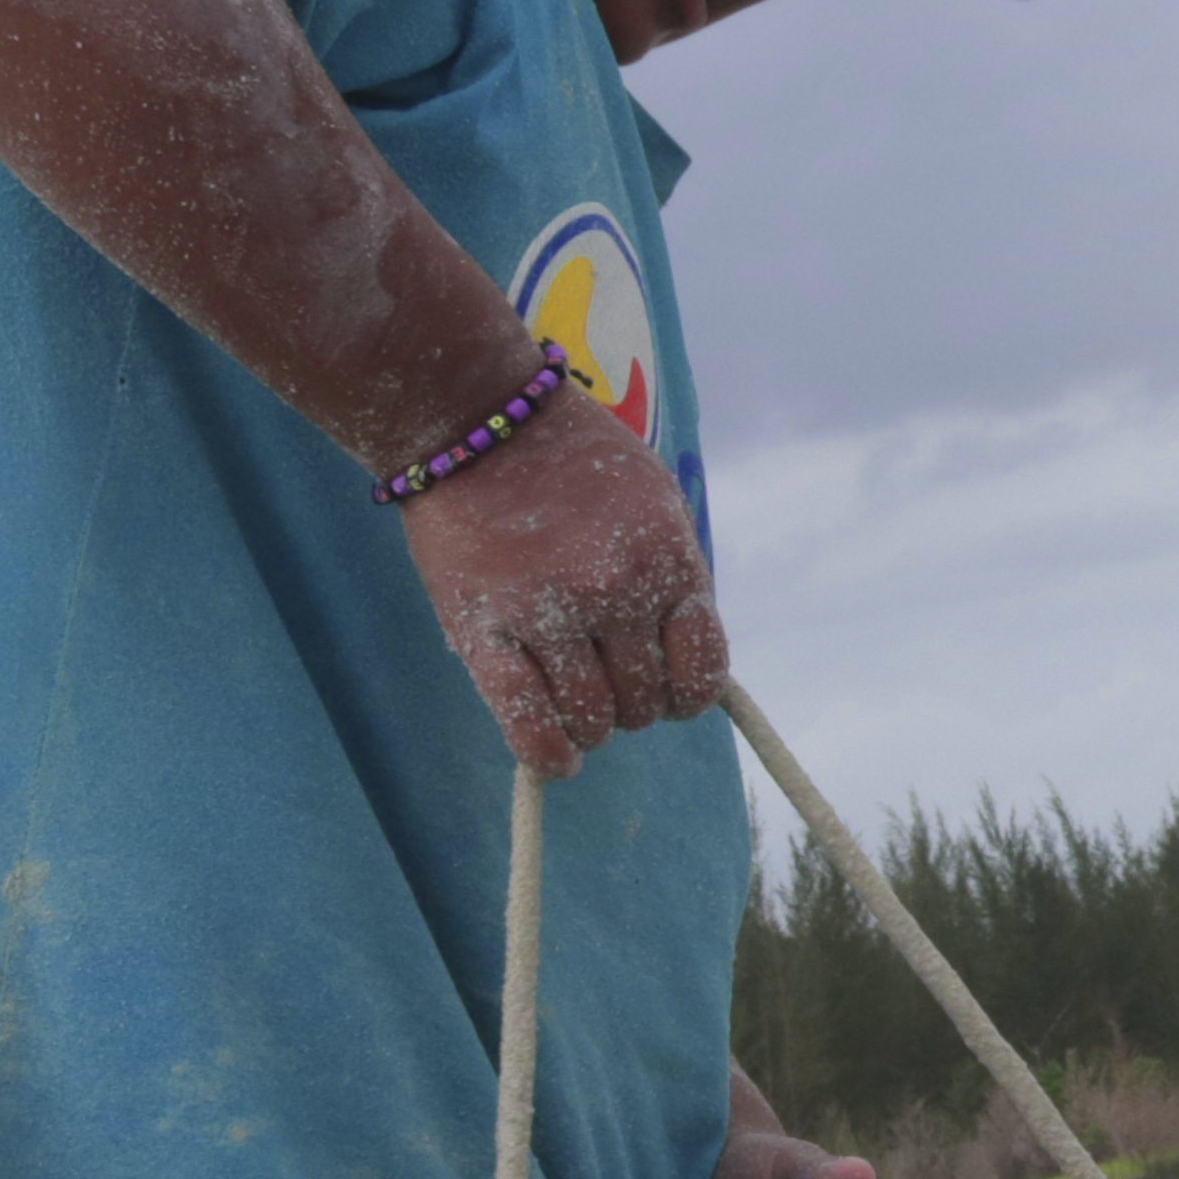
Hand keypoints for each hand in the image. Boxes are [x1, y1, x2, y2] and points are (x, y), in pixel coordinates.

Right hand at [401, 402, 723, 776]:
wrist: (477, 418)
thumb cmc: (574, 461)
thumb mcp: (654, 503)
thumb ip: (676, 577)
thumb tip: (691, 659)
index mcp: (667, 560)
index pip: (701, 672)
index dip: (687, 694)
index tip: (672, 692)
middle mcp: (614, 591)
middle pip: (643, 702)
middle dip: (634, 706)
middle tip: (610, 684)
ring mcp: (548, 613)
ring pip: (590, 719)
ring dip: (591, 727)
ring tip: (579, 710)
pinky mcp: (483, 630)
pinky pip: (526, 721)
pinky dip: (547, 753)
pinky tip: (557, 761)